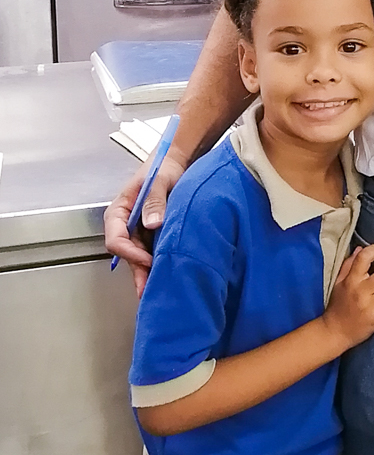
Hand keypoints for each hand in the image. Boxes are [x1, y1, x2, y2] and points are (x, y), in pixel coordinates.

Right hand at [104, 151, 187, 293]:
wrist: (175, 163)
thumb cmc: (163, 168)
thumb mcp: (158, 180)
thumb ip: (154, 200)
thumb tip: (152, 223)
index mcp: (119, 212)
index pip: (116, 238)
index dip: (129, 252)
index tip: (146, 259)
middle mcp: (125, 225)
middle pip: (126, 253)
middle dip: (137, 270)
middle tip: (147, 289)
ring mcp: (138, 231)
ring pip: (137, 256)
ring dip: (145, 272)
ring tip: (155, 291)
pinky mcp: (151, 234)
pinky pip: (150, 252)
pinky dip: (155, 264)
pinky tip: (163, 277)